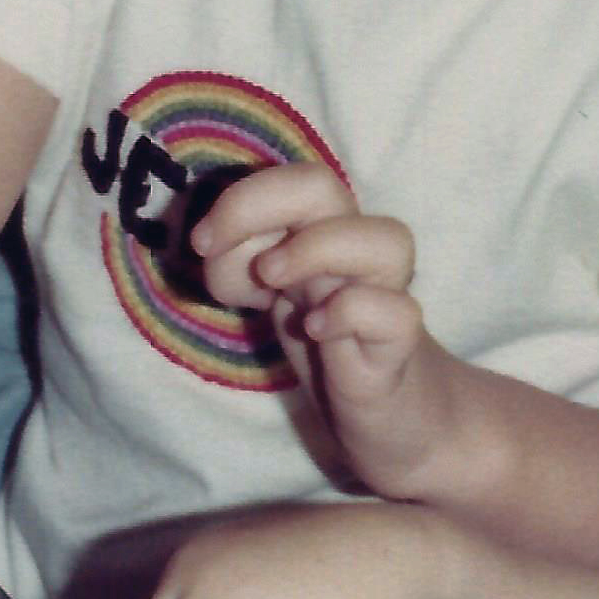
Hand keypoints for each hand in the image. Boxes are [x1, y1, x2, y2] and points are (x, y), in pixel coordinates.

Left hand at [189, 166, 460, 493]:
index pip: (289, 180)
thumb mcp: (277, 300)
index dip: (240, 201)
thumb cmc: (333, 349)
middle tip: (226, 256)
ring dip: (315, 248)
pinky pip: (397, 314)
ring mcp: (384, 297)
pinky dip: (352, 313)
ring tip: (272, 283)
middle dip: (258, 206)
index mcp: (322, 233)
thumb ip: (243, 264)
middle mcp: (354, 254)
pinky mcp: (398, 349)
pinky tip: (316, 331)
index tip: (201, 244)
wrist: (397, 418)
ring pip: (385, 239)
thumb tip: (210, 243)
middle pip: (322, 185)